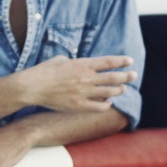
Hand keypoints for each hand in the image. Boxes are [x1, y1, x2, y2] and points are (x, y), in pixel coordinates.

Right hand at [20, 55, 134, 112]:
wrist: (32, 87)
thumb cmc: (44, 71)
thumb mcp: (60, 59)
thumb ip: (73, 61)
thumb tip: (78, 63)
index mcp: (82, 64)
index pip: (108, 62)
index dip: (121, 62)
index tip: (130, 61)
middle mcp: (86, 78)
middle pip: (113, 77)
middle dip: (126, 76)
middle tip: (134, 75)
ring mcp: (83, 93)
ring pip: (109, 92)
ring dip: (118, 90)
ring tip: (123, 89)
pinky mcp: (78, 105)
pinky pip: (99, 107)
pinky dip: (106, 104)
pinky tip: (108, 103)